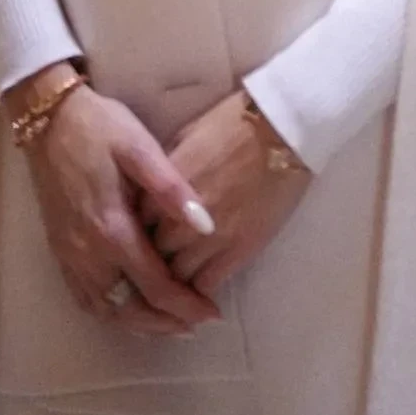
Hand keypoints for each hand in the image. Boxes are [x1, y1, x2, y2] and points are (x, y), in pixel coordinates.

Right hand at [16, 71, 223, 337]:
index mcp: (112, 229)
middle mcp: (88, 253)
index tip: (212, 312)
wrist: (48, 119)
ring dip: (138, 323)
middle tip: (196, 324)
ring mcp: (70, 255)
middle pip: (129, 307)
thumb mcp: (141, 147)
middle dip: (165, 323)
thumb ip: (173, 189)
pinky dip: (109, 313)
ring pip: (105, 309)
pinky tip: (127, 309)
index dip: (185, 304)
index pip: (154, 284)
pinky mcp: (59, 251)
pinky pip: (84, 298)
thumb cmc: (101, 128)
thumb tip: (207, 225)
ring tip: (169, 324)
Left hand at [144, 91, 310, 299]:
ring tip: (182, 276)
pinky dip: (199, 290)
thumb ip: (165, 173)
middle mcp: (179, 221)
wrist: (280, 130)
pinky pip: (206, 285)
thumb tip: (152, 193)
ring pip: (176, 277)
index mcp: (162, 192)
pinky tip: (201, 285)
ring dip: (176, 277)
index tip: (146, 234)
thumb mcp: (186, 138)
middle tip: (163, 258)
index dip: (140, 232)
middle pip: (152, 256)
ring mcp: (208, 240)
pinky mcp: (237, 252)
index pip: (135, 227)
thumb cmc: (233, 124)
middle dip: (155, 257)